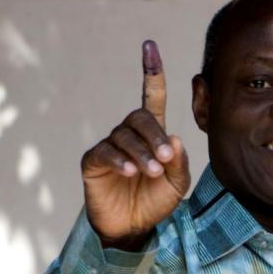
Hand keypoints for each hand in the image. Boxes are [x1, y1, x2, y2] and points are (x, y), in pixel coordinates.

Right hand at [81, 40, 189, 249]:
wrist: (134, 227)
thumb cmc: (156, 201)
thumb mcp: (177, 183)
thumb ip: (179, 161)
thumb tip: (173, 137)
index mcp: (153, 134)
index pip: (152, 97)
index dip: (151, 72)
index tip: (149, 45)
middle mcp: (130, 134)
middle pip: (140, 117)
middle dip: (155, 136)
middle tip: (165, 161)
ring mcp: (110, 145)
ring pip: (125, 136)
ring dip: (141, 153)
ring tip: (152, 173)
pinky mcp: (93, 160)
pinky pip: (105, 151)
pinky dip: (120, 160)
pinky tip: (130, 172)